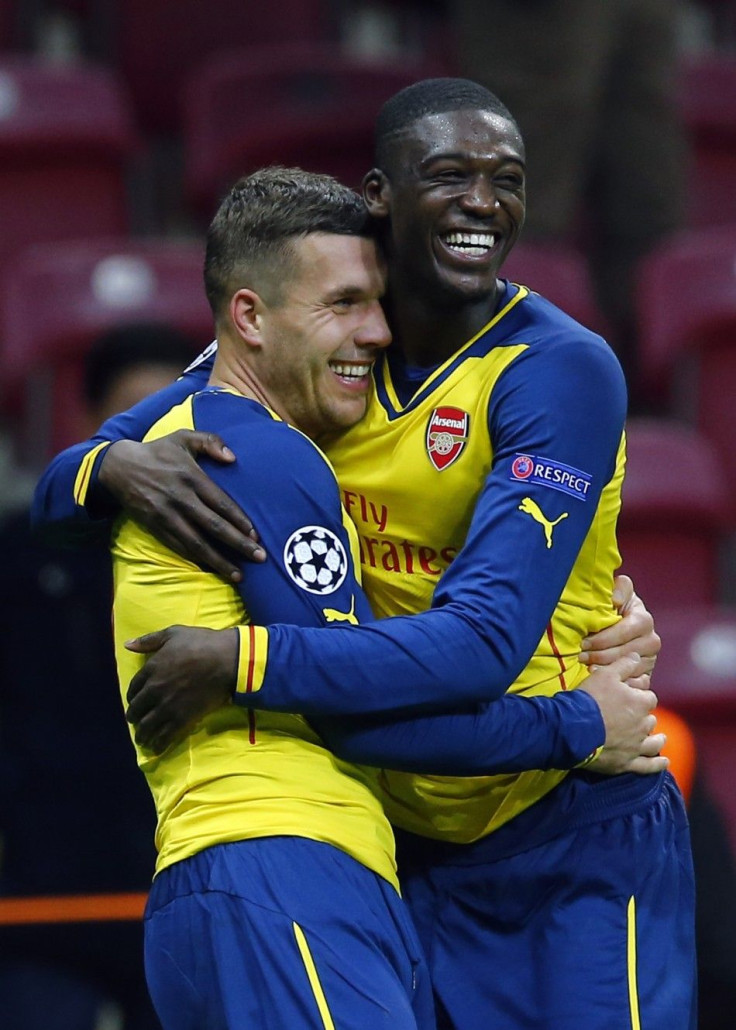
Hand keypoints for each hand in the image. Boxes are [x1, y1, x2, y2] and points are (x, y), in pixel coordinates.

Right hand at [100, 432, 265, 581]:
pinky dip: (197, 560)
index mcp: (191, 477)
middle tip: (260, 558)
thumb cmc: (158, 452)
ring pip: (197, 543)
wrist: (119, 467)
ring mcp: (167, 515)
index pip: (222, 503)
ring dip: (219, 561)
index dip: (240, 521)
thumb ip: (211, 441)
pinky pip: (179, 547)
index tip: (256, 536)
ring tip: (239, 575)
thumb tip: (233, 458)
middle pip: (214, 526)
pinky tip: (212, 569)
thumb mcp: (183, 437)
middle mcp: (181, 498)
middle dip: (239, 545)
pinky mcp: (156, 527)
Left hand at [125, 626, 239, 752]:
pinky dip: (158, 744)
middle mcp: (155, 690)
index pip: (133, 687)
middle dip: (133, 716)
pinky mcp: (182, 719)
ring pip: (147, 726)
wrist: (227, 660)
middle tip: (135, 720)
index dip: (132, 696)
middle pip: (136, 709)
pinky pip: (164, 736)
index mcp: (152, 669)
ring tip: (142, 738)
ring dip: (142, 734)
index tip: (134, 700)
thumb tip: (127, 645)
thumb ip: (149, 640)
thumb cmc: (202, 643)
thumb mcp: (174, 633)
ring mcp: (168, 706)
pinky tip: (156, 748)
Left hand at [579, 575, 659, 674]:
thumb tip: (615, 599)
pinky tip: (603, 680)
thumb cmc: (614, 607)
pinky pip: (636, 684)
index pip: (624, 631)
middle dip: (600, 654)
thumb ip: (620, 588)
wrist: (618, 624)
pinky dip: (619, 684)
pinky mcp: (646, 675)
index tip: (584, 641)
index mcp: (644, 620)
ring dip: (606, 669)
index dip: (603, 638)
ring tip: (586, 666)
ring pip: (629, 669)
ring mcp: (650, 659)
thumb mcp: (618, 591)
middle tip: (581, 655)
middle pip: (625, 652)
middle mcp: (651, 640)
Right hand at [579, 653, 668, 775]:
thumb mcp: (605, 673)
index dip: (639, 696)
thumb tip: (638, 656)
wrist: (572, 727)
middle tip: (632, 715)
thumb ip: (624, 664)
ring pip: (653, 742)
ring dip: (656, 739)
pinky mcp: (627, 763)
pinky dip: (657, 764)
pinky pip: (648, 766)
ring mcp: (636, 746)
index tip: (630, 696)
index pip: (648, 697)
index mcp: (640, 703)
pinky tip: (664, 762)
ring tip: (659, 738)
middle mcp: (642, 725)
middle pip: (650, 719)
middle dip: (643, 717)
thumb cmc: (589, 699)